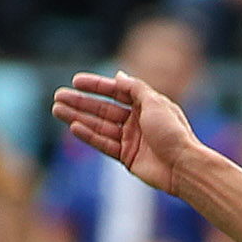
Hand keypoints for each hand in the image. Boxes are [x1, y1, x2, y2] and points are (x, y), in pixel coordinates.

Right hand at [52, 71, 205, 196]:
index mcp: (146, 105)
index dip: (96, 86)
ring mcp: (131, 140)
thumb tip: (118, 75)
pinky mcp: (127, 158)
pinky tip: (73, 127)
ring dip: (78, 118)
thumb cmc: (173, 132)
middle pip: (103, 109)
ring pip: (99, 126)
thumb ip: (135, 88)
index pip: (116, 92)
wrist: (184, 166)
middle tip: (58, 97)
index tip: (75, 80)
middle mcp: (137, 121)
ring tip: (57, 110)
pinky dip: (89, 136)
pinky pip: (104, 144)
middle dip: (80, 102)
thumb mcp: (155, 102)